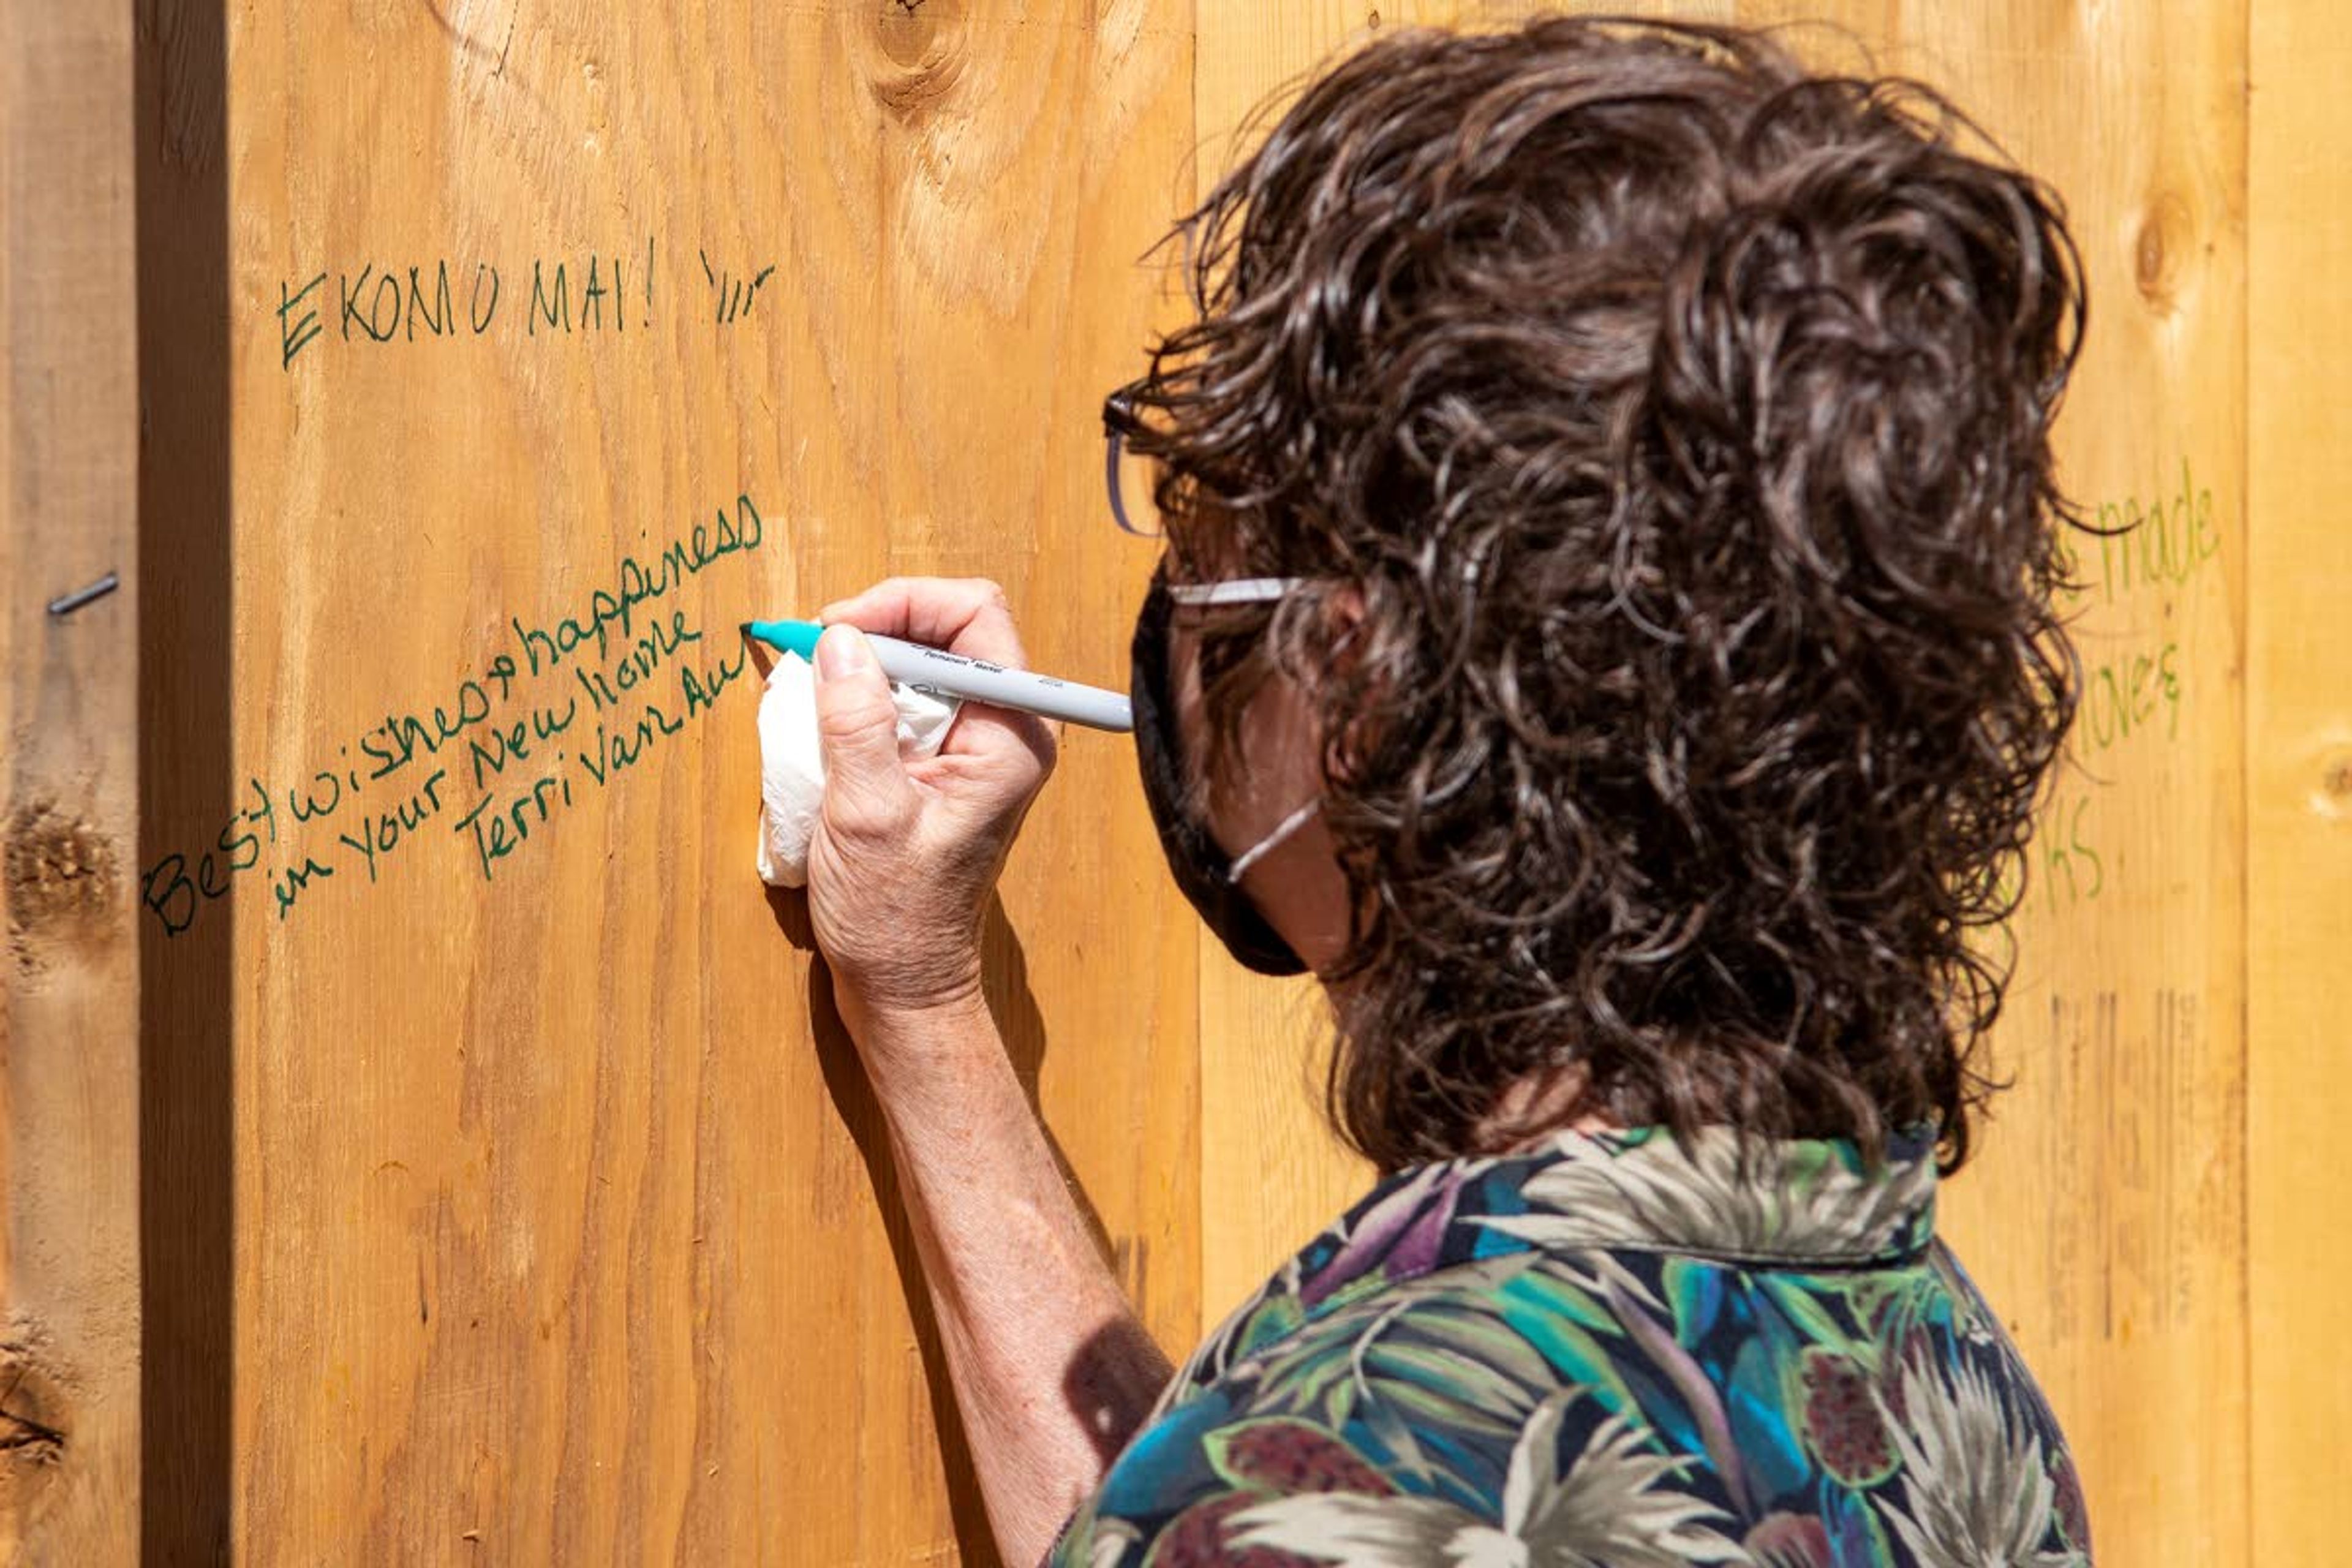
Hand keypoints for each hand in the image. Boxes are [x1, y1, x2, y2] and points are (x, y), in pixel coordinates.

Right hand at [805, 578, 1057, 1032]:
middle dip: (877, 627)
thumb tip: (839, 641)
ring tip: (808, 685)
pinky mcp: (941, 767)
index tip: (837, 628)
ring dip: (862, 663)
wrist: (904, 987)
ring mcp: (974, 749)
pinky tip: (819, 721)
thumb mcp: (866, 813)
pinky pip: (904, 704)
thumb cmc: (895, 917)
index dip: (903, 604)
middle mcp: (1004, 732)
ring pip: (921, 664)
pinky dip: (859, 700)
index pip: (975, 616)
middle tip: (812, 648)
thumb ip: (855, 721)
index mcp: (1011, 736)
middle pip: (948, 631)